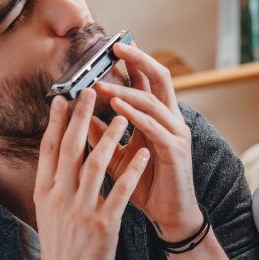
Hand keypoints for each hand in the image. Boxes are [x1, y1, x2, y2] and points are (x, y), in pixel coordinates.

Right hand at [35, 90, 149, 259]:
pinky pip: (120, 191)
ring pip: (95, 165)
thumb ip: (54, 187)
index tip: (62, 98)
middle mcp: (60, 198)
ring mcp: (81, 210)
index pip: (49, 151)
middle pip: (69, 150)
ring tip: (124, 115)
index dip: (55, 123)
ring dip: (110, 137)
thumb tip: (54, 162)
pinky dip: (132, 170)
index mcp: (46, 193)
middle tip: (92, 91)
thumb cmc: (62, 248)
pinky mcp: (103, 224)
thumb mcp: (50, 214)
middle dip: (80, 118)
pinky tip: (145, 154)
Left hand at [90, 43, 200, 242]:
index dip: (134, 62)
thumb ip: (103, 135)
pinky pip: (154, 126)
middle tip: (116, 47)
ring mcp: (177, 133)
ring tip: (101, 84)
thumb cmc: (146, 185)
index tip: (115, 46)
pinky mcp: (176, 150)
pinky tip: (117, 107)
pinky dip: (135, 115)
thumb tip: (81, 115)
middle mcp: (172, 119)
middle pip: (161, 78)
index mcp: (160, 118)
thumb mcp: (117, 157)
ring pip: (153, 101)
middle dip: (139, 61)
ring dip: (126, 90)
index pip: (149, 81)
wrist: (168, 214)